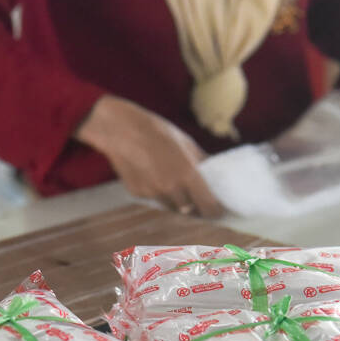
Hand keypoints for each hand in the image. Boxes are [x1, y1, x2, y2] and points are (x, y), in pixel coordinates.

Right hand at [75, 95, 223, 217]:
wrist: (120, 130)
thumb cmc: (155, 131)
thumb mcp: (186, 143)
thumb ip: (202, 162)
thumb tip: (214, 172)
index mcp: (188, 175)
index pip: (209, 207)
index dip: (216, 211)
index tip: (219, 210)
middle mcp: (171, 189)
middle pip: (191, 211)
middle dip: (197, 207)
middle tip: (199, 198)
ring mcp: (153, 193)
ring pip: (172, 206)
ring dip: (177, 201)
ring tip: (173, 181)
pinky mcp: (138, 194)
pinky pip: (154, 199)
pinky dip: (157, 192)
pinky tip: (152, 175)